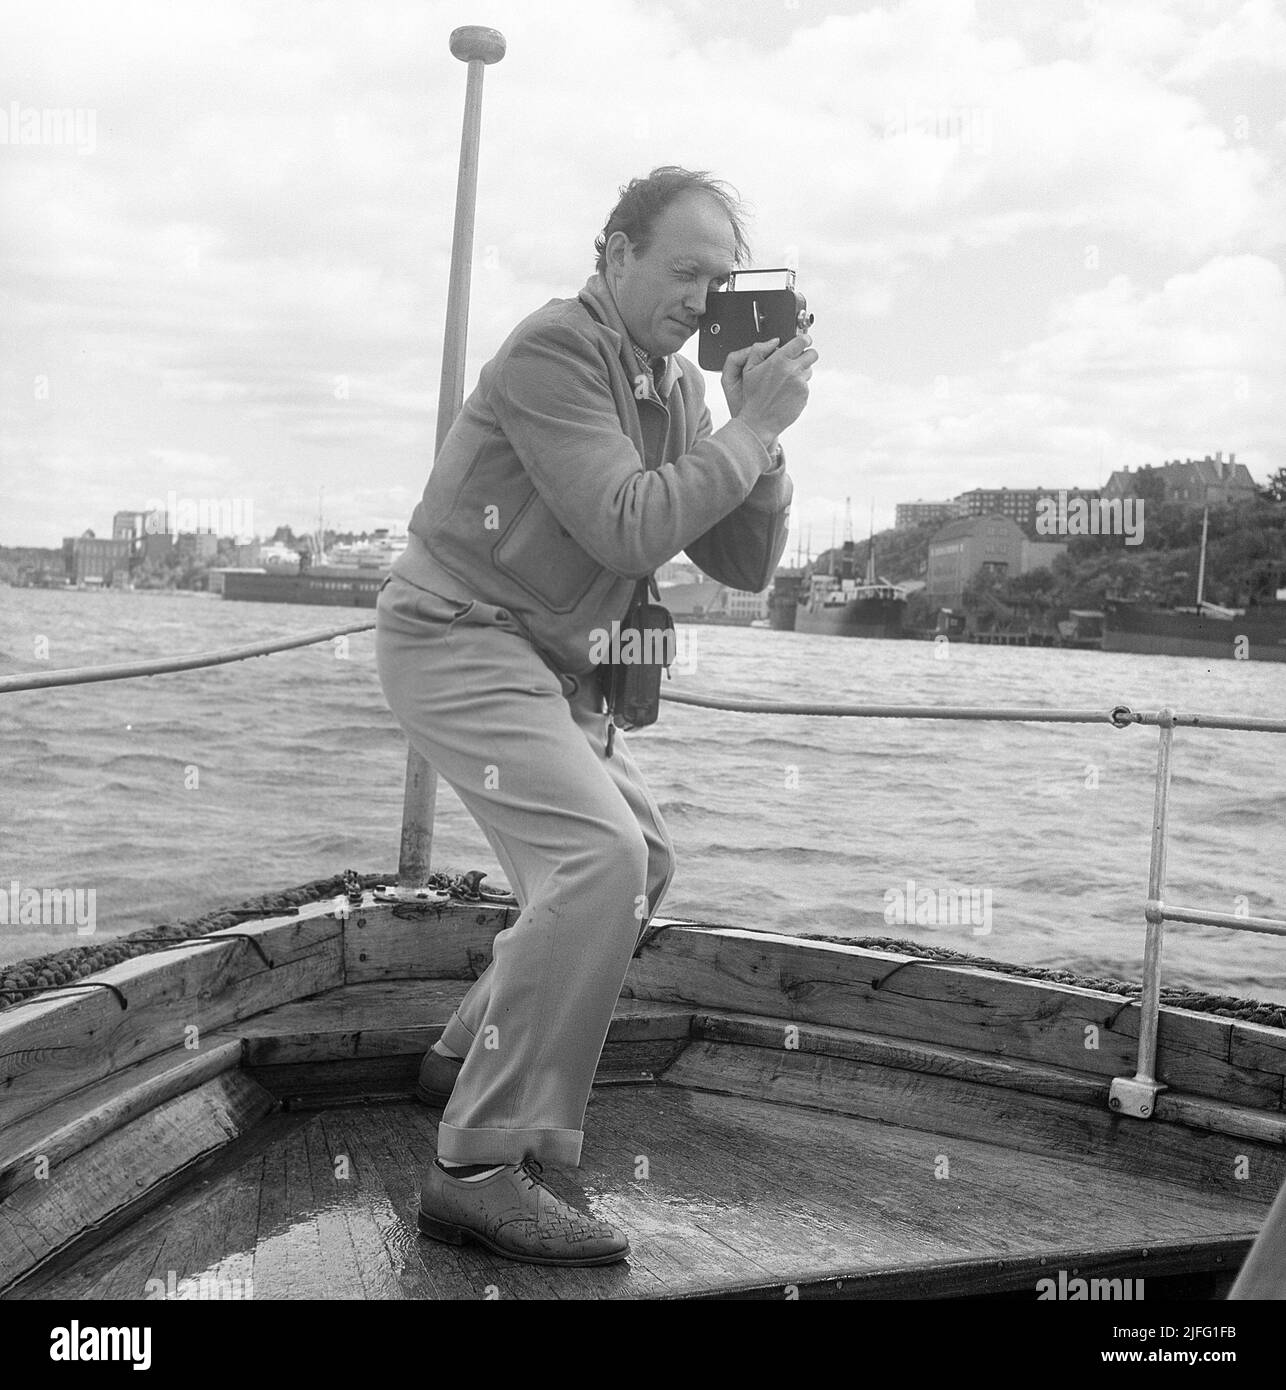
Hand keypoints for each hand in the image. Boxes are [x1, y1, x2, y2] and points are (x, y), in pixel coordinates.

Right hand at [722, 333, 817, 453]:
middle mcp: (792, 370)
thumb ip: (759, 350)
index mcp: (779, 360)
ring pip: (809, 370)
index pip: (801, 341)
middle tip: (799, 359)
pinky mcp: (804, 394)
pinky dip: (799, 387)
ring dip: (801, 372)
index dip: (804, 339)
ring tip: (787, 380)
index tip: (804, 340)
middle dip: (807, 354)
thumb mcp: (748, 369)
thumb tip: (775, 341)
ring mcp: (800, 383)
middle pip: (812, 354)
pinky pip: (806, 385)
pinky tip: (787, 392)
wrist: (759, 421)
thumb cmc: (752, 396)